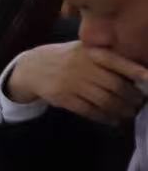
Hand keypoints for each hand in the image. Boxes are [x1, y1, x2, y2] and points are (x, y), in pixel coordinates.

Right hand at [4, 41, 147, 123]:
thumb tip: (140, 74)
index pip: (117, 61)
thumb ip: (107, 59)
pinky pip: (90, 111)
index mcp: (89, 52)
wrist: (32, 68)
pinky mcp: (63, 98)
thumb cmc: (67, 59)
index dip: (136, 71)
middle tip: (141, 103)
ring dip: (121, 110)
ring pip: (105, 100)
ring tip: (129, 113)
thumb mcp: (83, 51)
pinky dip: (104, 117)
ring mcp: (71, 82)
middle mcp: (81, 66)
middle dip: (133, 98)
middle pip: (115, 86)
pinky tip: (112, 119)